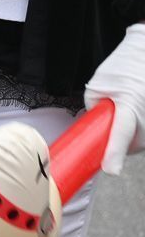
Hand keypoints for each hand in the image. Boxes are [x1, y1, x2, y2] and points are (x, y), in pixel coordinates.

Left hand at [86, 23, 144, 174]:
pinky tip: (135, 115)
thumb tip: (96, 126)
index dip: (114, 153)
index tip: (110, 170)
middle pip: (134, 144)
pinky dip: (139, 130)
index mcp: (129, 103)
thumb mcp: (99, 84)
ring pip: (142, 140)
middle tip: (110, 127)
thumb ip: (96, 106)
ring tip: (125, 112)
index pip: (121, 133)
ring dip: (131, 136)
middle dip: (120, 144)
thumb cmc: (122, 67)